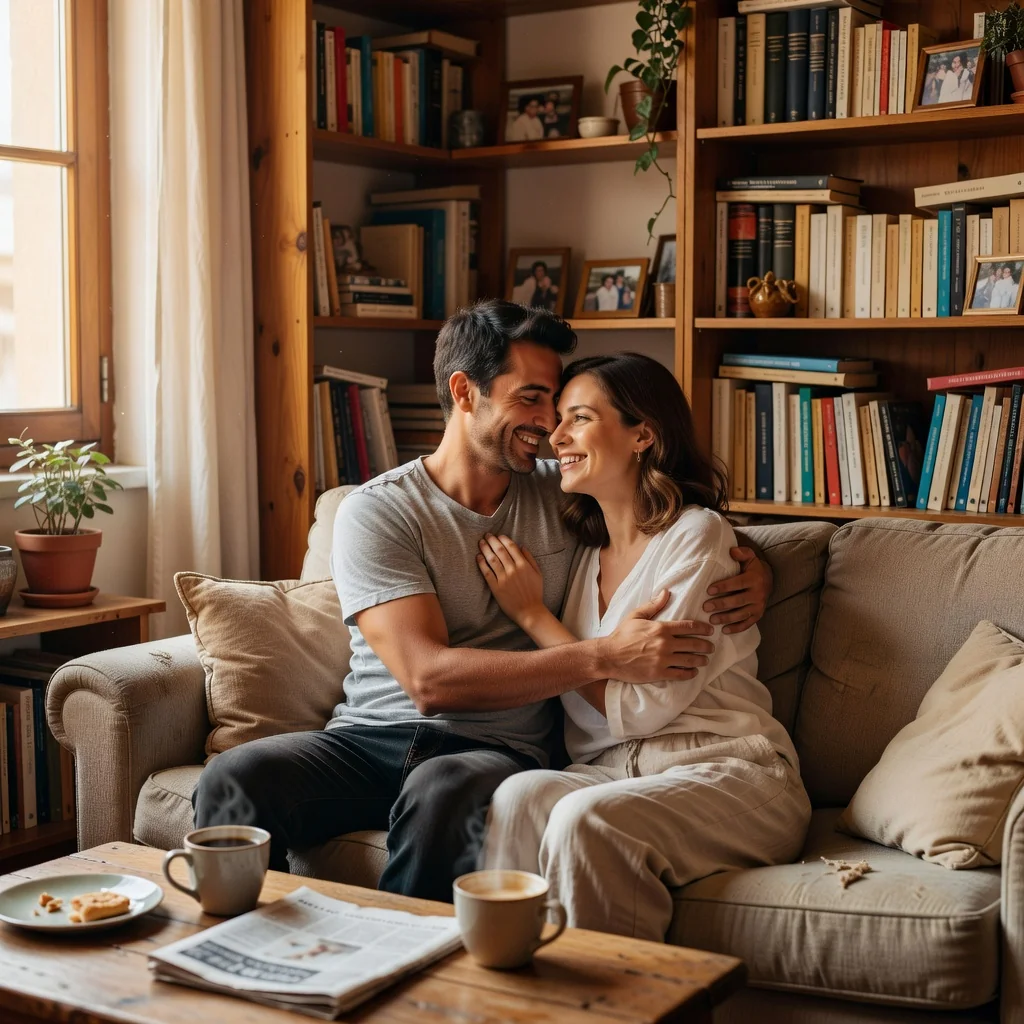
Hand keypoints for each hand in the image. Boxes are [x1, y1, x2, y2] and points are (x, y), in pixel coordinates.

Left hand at [476, 534, 545, 626]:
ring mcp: (503, 579)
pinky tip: (478, 557)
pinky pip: (487, 573)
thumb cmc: (535, 592)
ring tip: (481, 543)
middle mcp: (513, 570)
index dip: (503, 539)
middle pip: (500, 550)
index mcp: (523, 565)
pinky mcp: (496, 588)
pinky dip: (482, 563)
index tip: (498, 535)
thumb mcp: (538, 573)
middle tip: (487, 535)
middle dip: (492, 541)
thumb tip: (521, 546)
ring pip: (492, 559)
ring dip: (485, 549)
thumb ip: (530, 558)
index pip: (511, 547)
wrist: (530, 611)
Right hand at [601, 590, 715, 682]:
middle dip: (706, 646)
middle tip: (711, 647)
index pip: (689, 627)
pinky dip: (690, 673)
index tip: (710, 630)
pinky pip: (680, 674)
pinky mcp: (659, 673)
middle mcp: (665, 644)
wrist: (609, 656)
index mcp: (661, 628)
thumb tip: (666, 592)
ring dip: (701, 660)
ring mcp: (663, 660)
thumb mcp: (636, 616)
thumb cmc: (622, 635)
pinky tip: (693, 672)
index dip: (703, 628)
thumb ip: (653, 605)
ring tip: (705, 660)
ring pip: (690, 660)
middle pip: (694, 644)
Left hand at [703, 547, 772, 633]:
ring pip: (741, 614)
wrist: (768, 579)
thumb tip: (732, 551)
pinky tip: (724, 630)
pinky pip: (748, 623)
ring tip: (712, 620)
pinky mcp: (758, 615)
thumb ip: (742, 553)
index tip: (709, 590)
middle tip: (706, 607)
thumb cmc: (752, 568)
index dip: (723, 587)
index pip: (737, 583)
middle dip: (721, 604)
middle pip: (738, 601)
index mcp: (755, 579)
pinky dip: (736, 628)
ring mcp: (759, 606)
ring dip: (726, 618)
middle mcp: (758, 593)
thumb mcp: (749, 557)